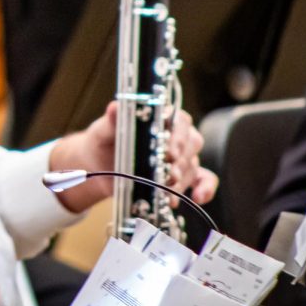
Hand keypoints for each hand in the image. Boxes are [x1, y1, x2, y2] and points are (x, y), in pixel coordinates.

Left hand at [48, 102, 217, 211]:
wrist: (99, 167)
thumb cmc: (104, 143)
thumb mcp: (104, 131)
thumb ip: (111, 120)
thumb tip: (114, 107)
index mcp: (161, 118)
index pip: (179, 121)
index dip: (178, 137)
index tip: (169, 152)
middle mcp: (176, 136)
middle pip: (191, 144)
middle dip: (181, 161)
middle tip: (169, 175)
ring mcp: (181, 158)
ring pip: (193, 165)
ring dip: (183, 180)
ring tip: (168, 190)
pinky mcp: (181, 177)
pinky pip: (203, 180)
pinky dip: (206, 189)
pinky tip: (197, 198)